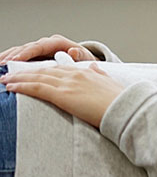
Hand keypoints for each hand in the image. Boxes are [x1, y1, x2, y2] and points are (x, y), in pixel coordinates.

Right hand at [0, 34, 98, 63]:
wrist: (85, 61)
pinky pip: (20, 55)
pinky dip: (10, 58)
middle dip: (13, 55)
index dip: (26, 53)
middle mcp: (46, 43)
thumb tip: (72, 50)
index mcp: (57, 43)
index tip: (15, 61)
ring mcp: (39, 48)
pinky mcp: (35, 55)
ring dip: (8, 56)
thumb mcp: (85, 58)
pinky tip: (1, 63)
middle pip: (26, 48)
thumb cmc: (84, 60)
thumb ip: (79, 54)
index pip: (38, 47)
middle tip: (2, 64)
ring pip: (20, 50)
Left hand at [0, 64, 123, 127]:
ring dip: (19, 78)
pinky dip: (21, 86)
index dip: (43, 69)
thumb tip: (96, 68)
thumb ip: (100, 74)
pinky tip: (11, 87)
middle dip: (26, 72)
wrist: (125, 108)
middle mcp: (75, 74)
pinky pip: (37, 88)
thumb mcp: (110, 83)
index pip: (58, 68)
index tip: (32, 71)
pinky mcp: (62, 95)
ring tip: (6, 79)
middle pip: (44, 71)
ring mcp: (68, 83)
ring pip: (37, 77)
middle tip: (11, 72)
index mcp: (86, 72)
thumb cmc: (121, 101)